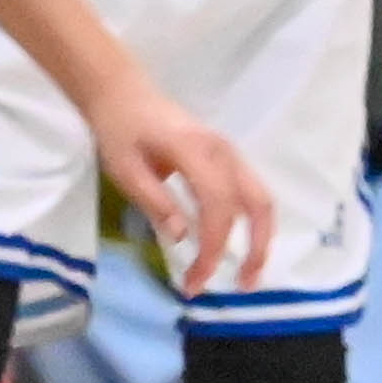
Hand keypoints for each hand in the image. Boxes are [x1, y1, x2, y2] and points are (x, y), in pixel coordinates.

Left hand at [95, 82, 269, 297]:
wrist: (124, 96)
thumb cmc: (120, 131)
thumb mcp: (124, 169)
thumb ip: (154, 201)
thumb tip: (182, 237)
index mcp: (195, 150)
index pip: (217, 205)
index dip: (212, 247)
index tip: (195, 279)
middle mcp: (222, 151)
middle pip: (256, 203)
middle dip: (255, 248)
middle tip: (242, 286)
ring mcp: (230, 153)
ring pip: (261, 199)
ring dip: (261, 238)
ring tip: (247, 275)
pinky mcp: (228, 159)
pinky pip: (251, 193)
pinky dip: (252, 223)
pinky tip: (240, 247)